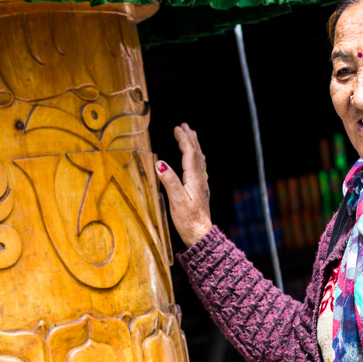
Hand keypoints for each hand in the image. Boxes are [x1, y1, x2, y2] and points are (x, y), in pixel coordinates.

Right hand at [156, 123, 212, 246]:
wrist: (201, 235)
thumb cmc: (188, 221)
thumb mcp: (176, 201)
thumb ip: (169, 181)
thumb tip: (160, 163)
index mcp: (194, 179)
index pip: (189, 153)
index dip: (183, 140)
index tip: (177, 128)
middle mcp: (200, 179)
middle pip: (196, 154)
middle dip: (190, 139)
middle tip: (185, 126)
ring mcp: (201, 185)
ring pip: (199, 160)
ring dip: (195, 147)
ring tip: (191, 136)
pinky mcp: (200, 191)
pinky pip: (199, 168)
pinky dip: (196, 158)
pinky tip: (196, 161)